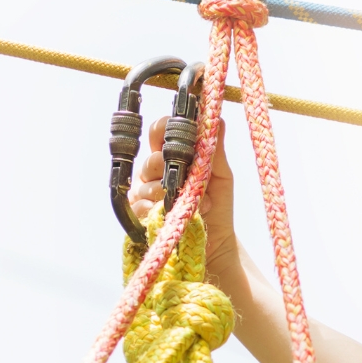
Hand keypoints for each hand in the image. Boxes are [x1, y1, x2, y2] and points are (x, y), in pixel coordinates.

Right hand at [129, 115, 241, 277]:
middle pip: (151, 158)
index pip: (157, 132)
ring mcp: (142, 193)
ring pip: (148, 184)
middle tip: (191, 177)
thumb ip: (215, 150)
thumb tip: (217, 118)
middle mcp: (151, 172)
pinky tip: (178, 215)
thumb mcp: (222, 176)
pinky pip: (143, 206)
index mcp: (168, 156)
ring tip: (198, 204)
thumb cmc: (217, 206)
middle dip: (172, 166)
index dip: (165, 128)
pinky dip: (163, 210)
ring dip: (174, 194)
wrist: (216, 244)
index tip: (180, 130)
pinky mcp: (139, 215)